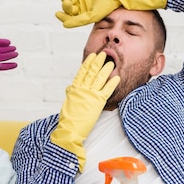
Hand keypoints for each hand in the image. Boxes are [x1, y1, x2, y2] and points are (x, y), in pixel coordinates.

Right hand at [50, 52, 119, 170]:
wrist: (70, 129)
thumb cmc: (67, 118)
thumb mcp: (67, 102)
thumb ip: (71, 93)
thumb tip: (71, 87)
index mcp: (74, 88)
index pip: (82, 72)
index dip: (88, 63)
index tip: (92, 56)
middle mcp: (82, 89)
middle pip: (91, 72)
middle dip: (98, 62)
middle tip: (104, 54)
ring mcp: (90, 95)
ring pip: (99, 79)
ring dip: (106, 70)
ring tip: (112, 63)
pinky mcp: (98, 103)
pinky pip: (107, 90)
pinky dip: (112, 83)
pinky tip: (116, 77)